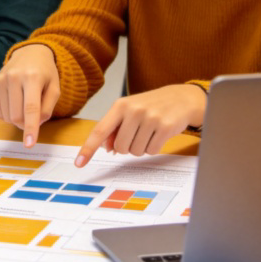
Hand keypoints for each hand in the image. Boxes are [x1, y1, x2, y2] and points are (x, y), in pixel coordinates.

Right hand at [0, 44, 59, 147]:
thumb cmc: (45, 73)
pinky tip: (14, 101)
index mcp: (33, 77)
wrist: (29, 53)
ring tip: (24, 103)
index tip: (29, 144)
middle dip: (25, 124)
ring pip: (6, 117)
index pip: (31, 108)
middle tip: (33, 117)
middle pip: (17, 116)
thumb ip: (48, 108)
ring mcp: (0, 80)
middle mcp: (14, 77)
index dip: (31, 128)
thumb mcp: (55, 88)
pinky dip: (8, 113)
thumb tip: (35, 124)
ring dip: (17, 119)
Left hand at [74, 83, 206, 166]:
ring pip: (135, 151)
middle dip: (127, 146)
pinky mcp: (165, 127)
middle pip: (120, 147)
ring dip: (141, 147)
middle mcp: (134, 110)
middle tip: (138, 133)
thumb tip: (106, 148)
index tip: (79, 163)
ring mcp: (150, 118)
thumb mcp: (130, 111)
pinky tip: (159, 134)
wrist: (181, 98)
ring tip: (150, 132)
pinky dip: (154, 147)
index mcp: (120, 105)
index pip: (100, 131)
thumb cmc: (151, 106)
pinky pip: (151, 151)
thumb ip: (115, 128)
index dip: (88, 149)